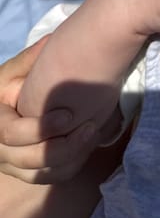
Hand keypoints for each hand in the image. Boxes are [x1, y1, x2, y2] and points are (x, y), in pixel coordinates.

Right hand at [0, 38, 96, 182]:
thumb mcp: (13, 72)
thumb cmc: (10, 87)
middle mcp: (0, 150)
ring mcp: (14, 164)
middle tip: (91, 127)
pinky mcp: (30, 172)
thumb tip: (51, 40)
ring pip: (42, 173)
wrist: (5, 110)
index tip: (68, 115)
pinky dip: (72, 165)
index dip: (40, 128)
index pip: (11, 135)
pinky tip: (89, 145)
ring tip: (94, 135)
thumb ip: (30, 60)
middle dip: (63, 146)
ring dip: (71, 157)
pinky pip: (52, 177)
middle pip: (29, 160)